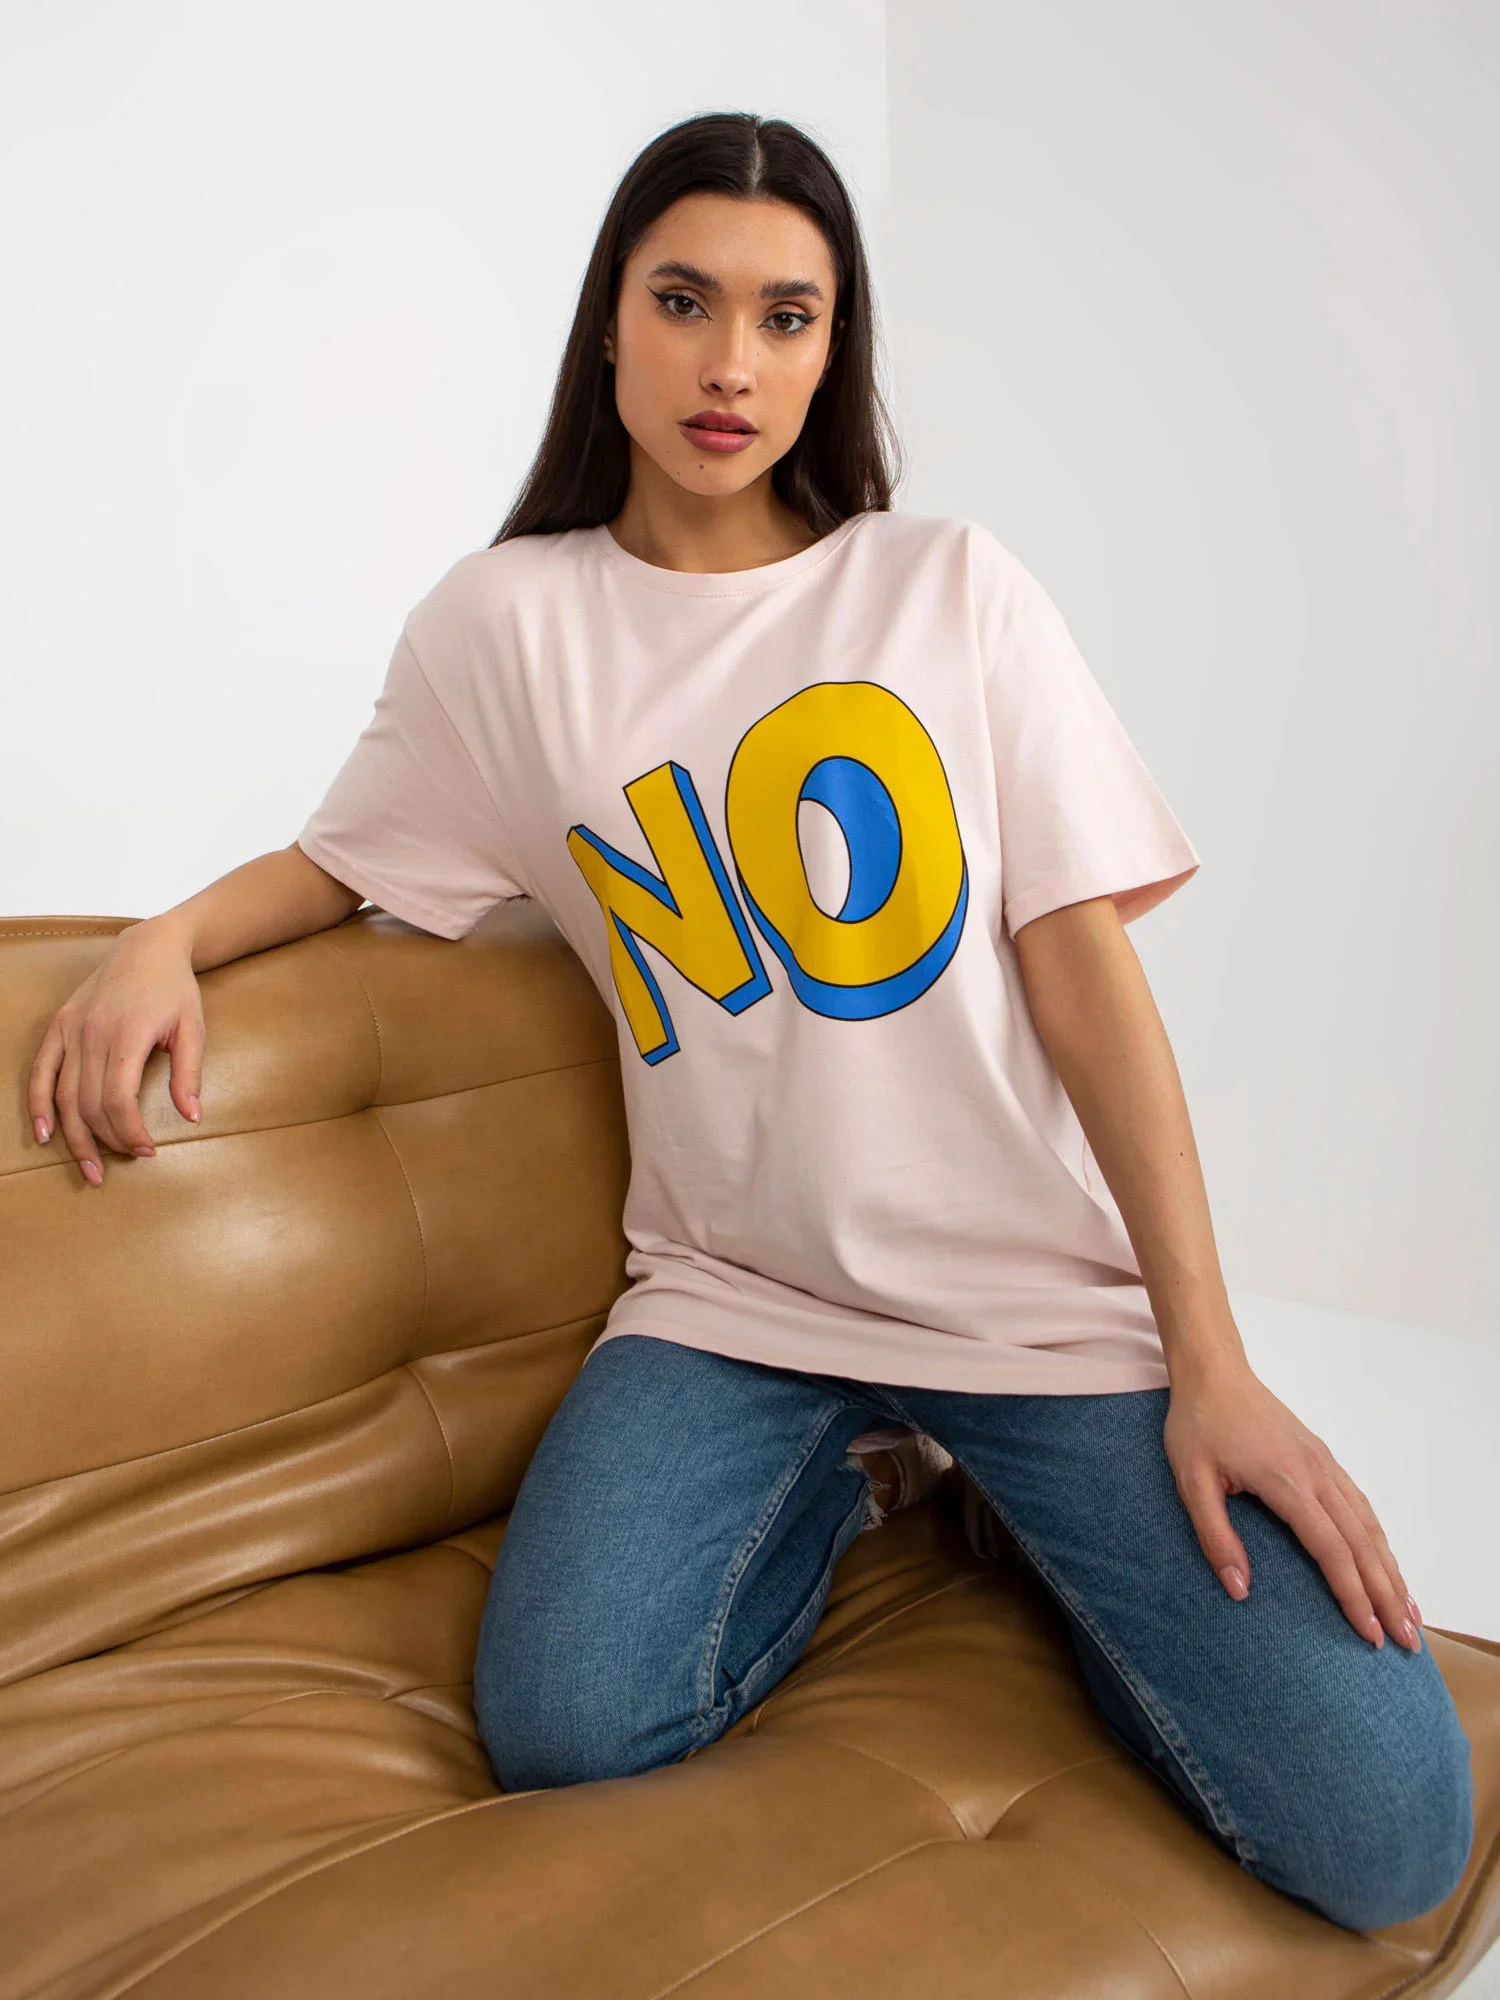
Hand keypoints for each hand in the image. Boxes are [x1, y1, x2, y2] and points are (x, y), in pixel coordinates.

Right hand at [27, 920, 204, 1185]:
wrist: (148, 947)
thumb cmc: (175, 990)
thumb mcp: (193, 1028)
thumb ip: (189, 1074)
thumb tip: (191, 1117)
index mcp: (126, 1034)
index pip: (117, 1100)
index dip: (130, 1132)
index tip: (149, 1150)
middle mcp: (91, 1033)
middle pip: (88, 1104)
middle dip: (108, 1140)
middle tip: (128, 1160)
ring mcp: (70, 1029)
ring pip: (62, 1095)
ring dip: (75, 1136)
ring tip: (90, 1168)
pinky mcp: (59, 1025)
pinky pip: (41, 1071)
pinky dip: (39, 1104)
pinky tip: (46, 1134)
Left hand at [1162, 1358, 1422, 1651]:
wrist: (1214, 1372)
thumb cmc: (1198, 1425)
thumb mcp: (1191, 1483)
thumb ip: (1216, 1537)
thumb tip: (1239, 1591)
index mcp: (1287, 1482)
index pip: (1332, 1550)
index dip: (1353, 1595)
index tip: (1369, 1633)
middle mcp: (1316, 1474)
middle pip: (1362, 1544)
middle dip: (1387, 1595)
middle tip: (1407, 1640)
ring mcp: (1324, 1463)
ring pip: (1369, 1524)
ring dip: (1391, 1570)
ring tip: (1410, 1611)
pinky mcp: (1322, 1457)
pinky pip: (1360, 1504)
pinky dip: (1379, 1539)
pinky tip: (1385, 1561)